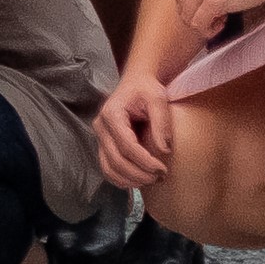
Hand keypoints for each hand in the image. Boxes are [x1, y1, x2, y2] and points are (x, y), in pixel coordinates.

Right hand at [94, 70, 177, 191]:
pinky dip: (121, 179)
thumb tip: (164, 151)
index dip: (145, 161)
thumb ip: (161, 123)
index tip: (162, 169)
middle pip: (116, 160)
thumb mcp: (157, 99)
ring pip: (109, 168)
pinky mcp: (103, 145)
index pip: (126, 146)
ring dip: (130, 180)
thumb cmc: (146, 89)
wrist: (135, 82)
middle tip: (160, 178)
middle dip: (139, 174)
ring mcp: (99, 137)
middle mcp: (100, 126)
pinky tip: (138, 181)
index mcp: (111, 114)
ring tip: (151, 181)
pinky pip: (107, 168)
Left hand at [178, 0, 264, 24]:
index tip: (212, 8)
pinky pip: (199, 24)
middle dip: (197, 16)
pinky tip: (223, 23)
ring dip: (202, 24)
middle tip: (216, 16)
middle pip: (181, 6)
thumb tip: (200, 4)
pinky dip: (209, 30)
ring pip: (188, 17)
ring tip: (221, 19)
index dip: (195, 6)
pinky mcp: (214, 0)